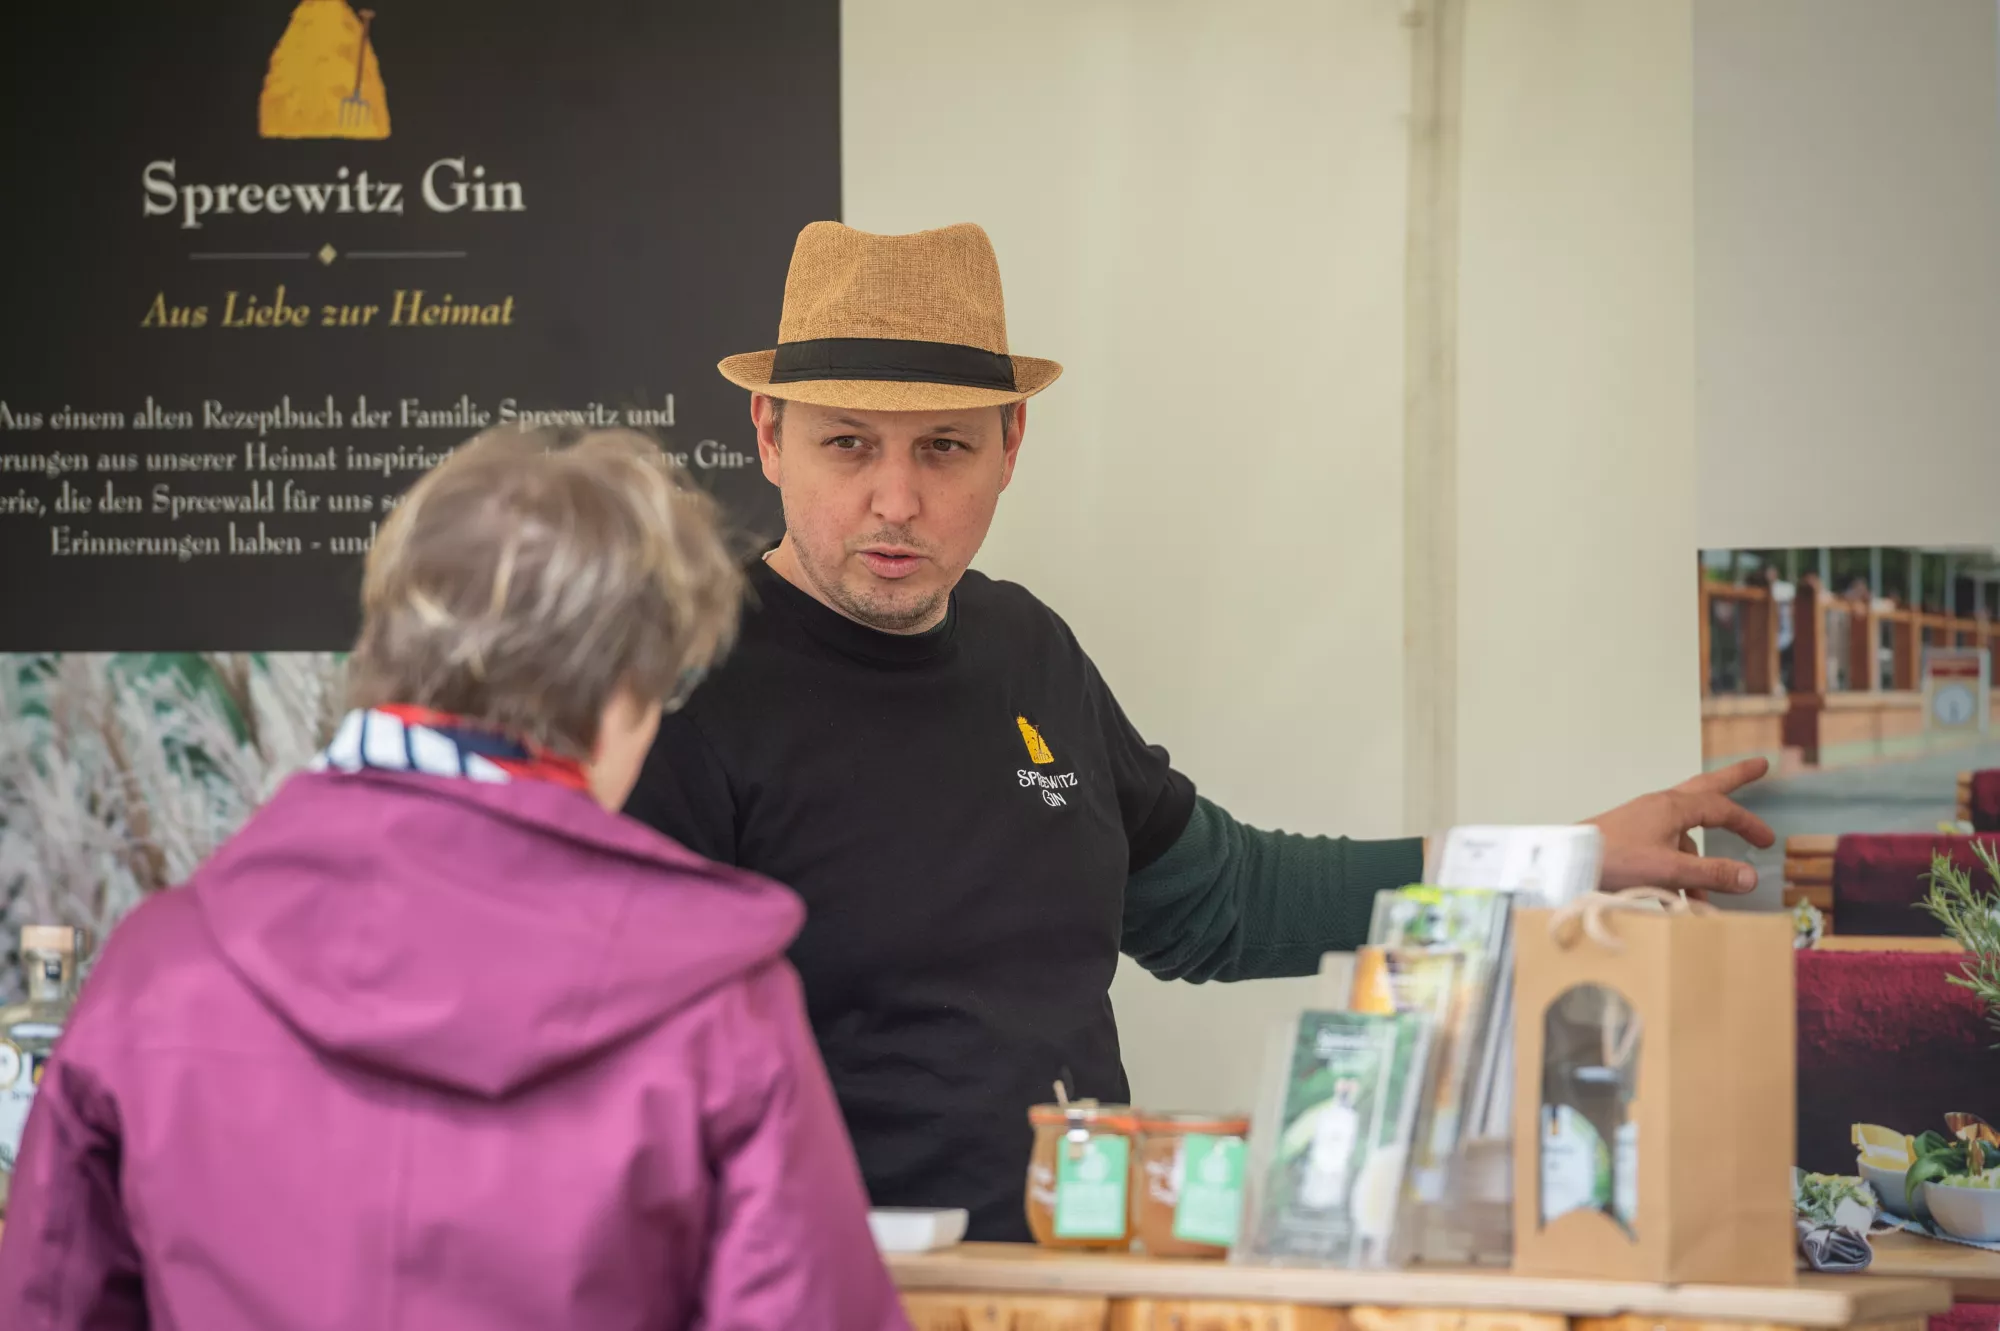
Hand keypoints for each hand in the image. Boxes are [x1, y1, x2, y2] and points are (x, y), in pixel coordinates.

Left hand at [1584, 758, 1774, 895]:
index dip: (1747, 823)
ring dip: (1697, 863)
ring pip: (1684, 833)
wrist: (1566, 862)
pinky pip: (1664, 848)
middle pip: (1705, 787)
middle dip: (1733, 779)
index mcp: (1672, 807)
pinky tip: (1673, 899)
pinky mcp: (1629, 835)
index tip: (1767, 841)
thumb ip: (1711, 873)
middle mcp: (1659, 806)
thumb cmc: (1614, 861)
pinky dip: (1675, 870)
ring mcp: (1643, 818)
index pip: (1721, 808)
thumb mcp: (1669, 870)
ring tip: (1700, 901)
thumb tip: (1751, 877)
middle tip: (1759, 767)